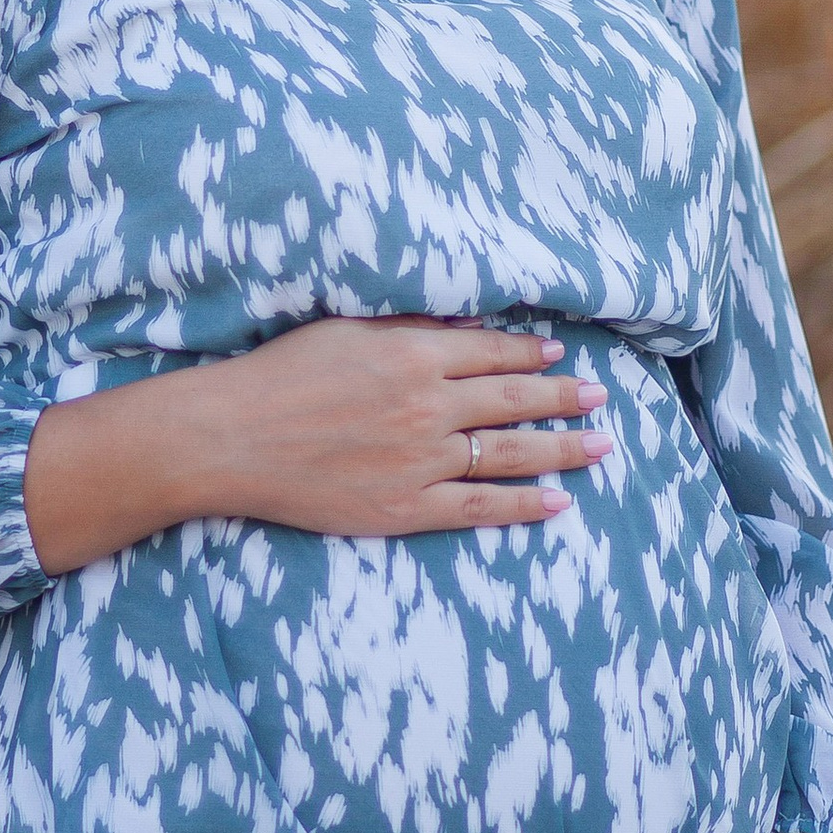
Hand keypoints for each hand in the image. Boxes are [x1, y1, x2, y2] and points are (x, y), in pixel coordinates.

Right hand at [23, 320, 612, 572]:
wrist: (231, 438)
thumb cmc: (279, 376)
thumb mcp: (345, 329)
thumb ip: (407, 327)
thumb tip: (463, 324)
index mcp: (414, 356)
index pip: (492, 354)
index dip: (531, 358)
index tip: (559, 360)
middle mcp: (429, 407)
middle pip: (514, 402)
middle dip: (563, 400)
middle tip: (600, 399)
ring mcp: (422, 461)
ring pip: (510, 454)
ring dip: (562, 448)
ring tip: (600, 446)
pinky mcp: (406, 508)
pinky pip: (480, 508)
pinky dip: (524, 504)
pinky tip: (558, 501)